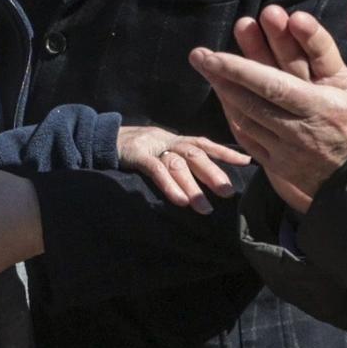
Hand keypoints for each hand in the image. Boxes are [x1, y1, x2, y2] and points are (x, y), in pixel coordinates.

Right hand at [115, 125, 250, 212]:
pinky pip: (156, 170)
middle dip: (213, 172)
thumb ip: (176, 162)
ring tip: (204, 208)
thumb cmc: (133, 151)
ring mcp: (152, 146)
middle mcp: (167, 140)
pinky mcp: (136, 154)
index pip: (204, 143)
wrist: (100, 139)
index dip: (225, 151)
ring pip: (178, 164)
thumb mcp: (158, 152)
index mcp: (174, 140)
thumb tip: (200, 182)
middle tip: (228, 193)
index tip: (246, 161)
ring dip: (192, 186)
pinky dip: (169, 185)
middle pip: (195, 154)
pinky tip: (180, 201)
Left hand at [189, 1, 346, 214]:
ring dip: (224, 96)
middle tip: (197, 55)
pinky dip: (235, 120)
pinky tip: (225, 102)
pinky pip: (249, 142)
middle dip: (221, 76)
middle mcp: (299, 132)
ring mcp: (287, 153)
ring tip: (207, 73)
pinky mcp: (281, 169)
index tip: (214, 54)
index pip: (271, 85)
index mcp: (322, 108)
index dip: (239, 69)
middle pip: (250, 101)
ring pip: (245, 121)